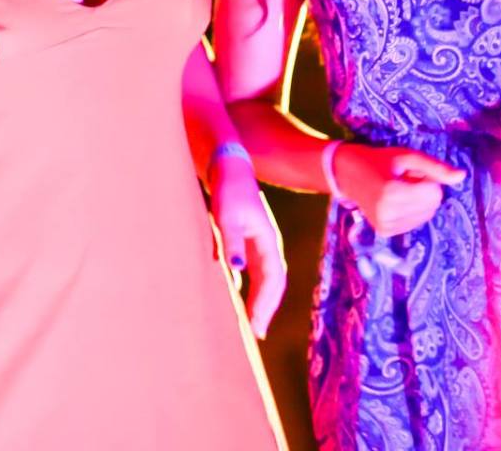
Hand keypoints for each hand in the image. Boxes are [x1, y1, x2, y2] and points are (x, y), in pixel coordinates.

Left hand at [208, 154, 285, 337]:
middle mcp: (267, 244)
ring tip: (253, 322)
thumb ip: (231, 242)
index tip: (257, 324)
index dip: (267, 302)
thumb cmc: (229, 189)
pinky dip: (251, 287)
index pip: (273, 278)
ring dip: (261, 299)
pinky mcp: (248, 240)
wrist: (228, 167)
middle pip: (273, 282)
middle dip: (267, 307)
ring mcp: (259, 243)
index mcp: (267, 240)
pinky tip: (240, 297)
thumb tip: (237, 272)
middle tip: (257, 332)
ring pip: (265, 278)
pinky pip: (254, 270)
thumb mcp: (226, 215)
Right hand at [333, 143, 463, 237]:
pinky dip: (410, 211)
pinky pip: (414, 222)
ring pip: (425, 215)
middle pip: (431, 205)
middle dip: (424, 191)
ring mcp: (385, 224)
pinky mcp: (384, 230)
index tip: (408, 172)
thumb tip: (462, 176)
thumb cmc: (378, 160)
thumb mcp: (406, 156)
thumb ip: (435, 168)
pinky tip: (394, 202)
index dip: (426, 178)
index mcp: (392, 192)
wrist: (346, 174)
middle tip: (403, 181)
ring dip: (418, 201)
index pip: (434, 192)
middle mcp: (387, 212)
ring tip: (398, 190)